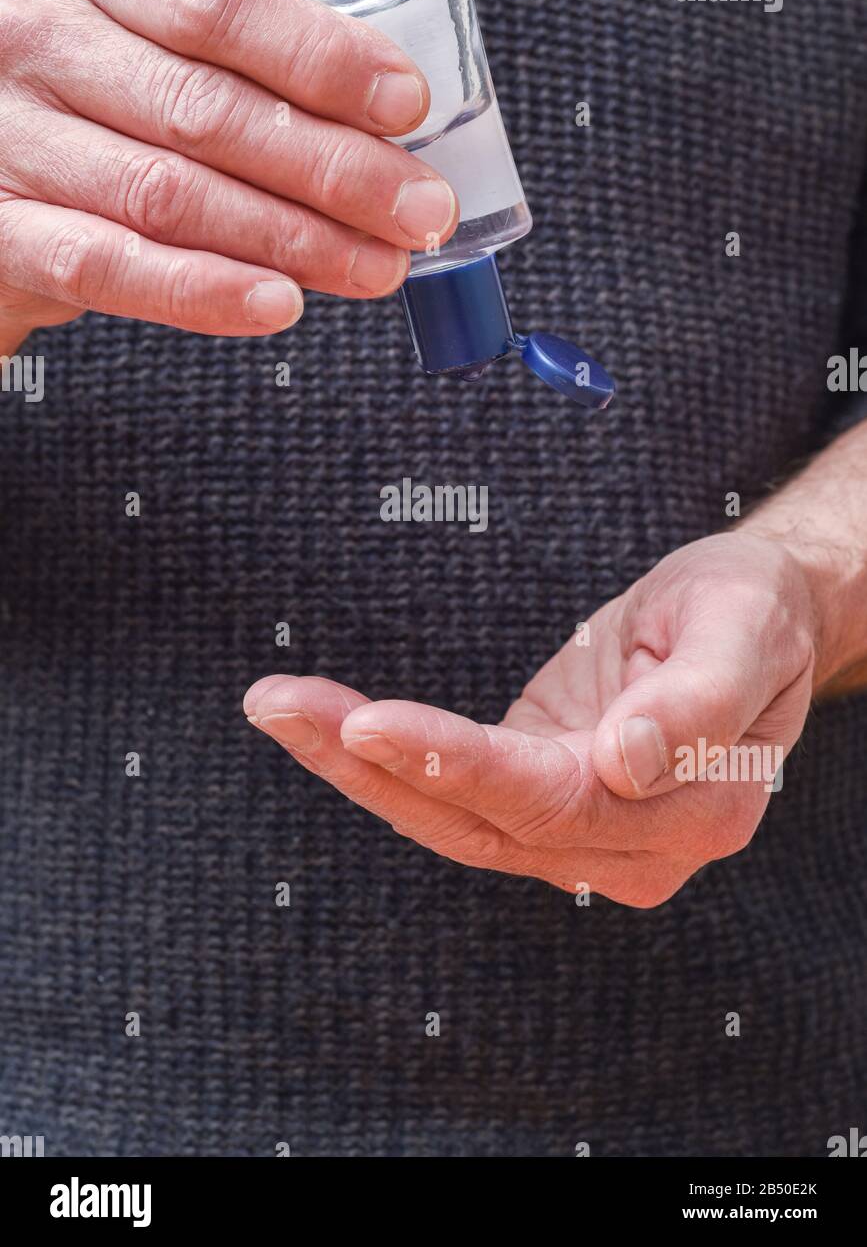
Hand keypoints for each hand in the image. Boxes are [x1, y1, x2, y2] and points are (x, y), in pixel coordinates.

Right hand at [0, 0, 456, 342]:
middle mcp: (40, 43)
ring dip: (291, 240)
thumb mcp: (163, 56)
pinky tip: (279, 303)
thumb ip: (255, 78)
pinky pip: (114, 267)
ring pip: (171, 194)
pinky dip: (206, 290)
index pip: (219, 5)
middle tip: (416, 212)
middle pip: (207, 109)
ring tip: (372, 266)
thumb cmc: (101, 113)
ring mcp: (10, 139)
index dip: (322, 61)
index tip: (405, 108)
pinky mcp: (2, 232)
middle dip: (333, 170)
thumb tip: (389, 137)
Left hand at [243, 530, 818, 906]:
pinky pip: (452, 793)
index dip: (455, 765)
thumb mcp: (743, 633)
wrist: (755, 622)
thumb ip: (696, 706)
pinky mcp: (541, 799)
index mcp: (691, 812)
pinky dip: (384, 760)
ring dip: (355, 766)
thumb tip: (621, 767)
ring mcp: (580, 832)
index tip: (367, 724)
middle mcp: (628, 845)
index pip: (551, 802)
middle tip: (276, 704)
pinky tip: (321, 725)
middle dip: (369, 764)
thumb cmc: (753, 615)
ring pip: (450, 815)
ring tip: (276, 706)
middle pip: (478, 819)